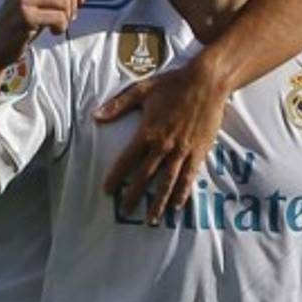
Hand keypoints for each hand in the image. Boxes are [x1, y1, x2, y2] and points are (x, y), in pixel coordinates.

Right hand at [0, 0, 84, 73]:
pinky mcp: (25, 15)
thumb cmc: (20, 25)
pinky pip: (59, 18)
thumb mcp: (38, 5)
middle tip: (70, 16)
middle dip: (74, 3)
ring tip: (58, 26)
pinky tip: (53, 32)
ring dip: (67, 18)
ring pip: (65, 3)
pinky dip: (61, 27)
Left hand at [95, 54, 229, 222]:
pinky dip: (182, 192)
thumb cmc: (172, 84)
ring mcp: (182, 150)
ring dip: (159, 201)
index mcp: (147, 131)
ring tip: (152, 219)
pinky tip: (177, 205)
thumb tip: (96, 116)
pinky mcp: (198, 151)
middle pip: (146, 176)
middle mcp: (163, 144)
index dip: (116, 177)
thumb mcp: (141, 90)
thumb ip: (118, 105)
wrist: (206, 82)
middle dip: (134, 196)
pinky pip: (189, 176)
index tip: (107, 191)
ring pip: (168, 181)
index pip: (127, 160)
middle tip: (126, 211)